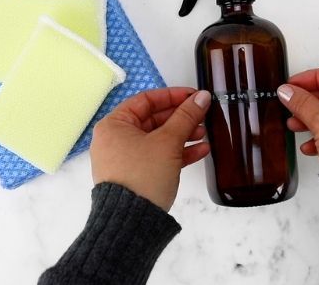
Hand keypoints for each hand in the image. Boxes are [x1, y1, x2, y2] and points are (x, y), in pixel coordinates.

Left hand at [90, 87, 211, 210]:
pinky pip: (158, 156)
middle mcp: (116, 139)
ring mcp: (125, 158)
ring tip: (204, 134)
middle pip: (153, 119)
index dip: (173, 96)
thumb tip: (201, 97)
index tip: (194, 96)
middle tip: (203, 116)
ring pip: (158, 139)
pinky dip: (177, 152)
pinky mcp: (136, 175)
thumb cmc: (142, 176)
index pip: (146, 100)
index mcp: (114, 125)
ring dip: (183, 135)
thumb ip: (186, 116)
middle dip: (181, 118)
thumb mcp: (168, 142)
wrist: (132, 222)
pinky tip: (200, 151)